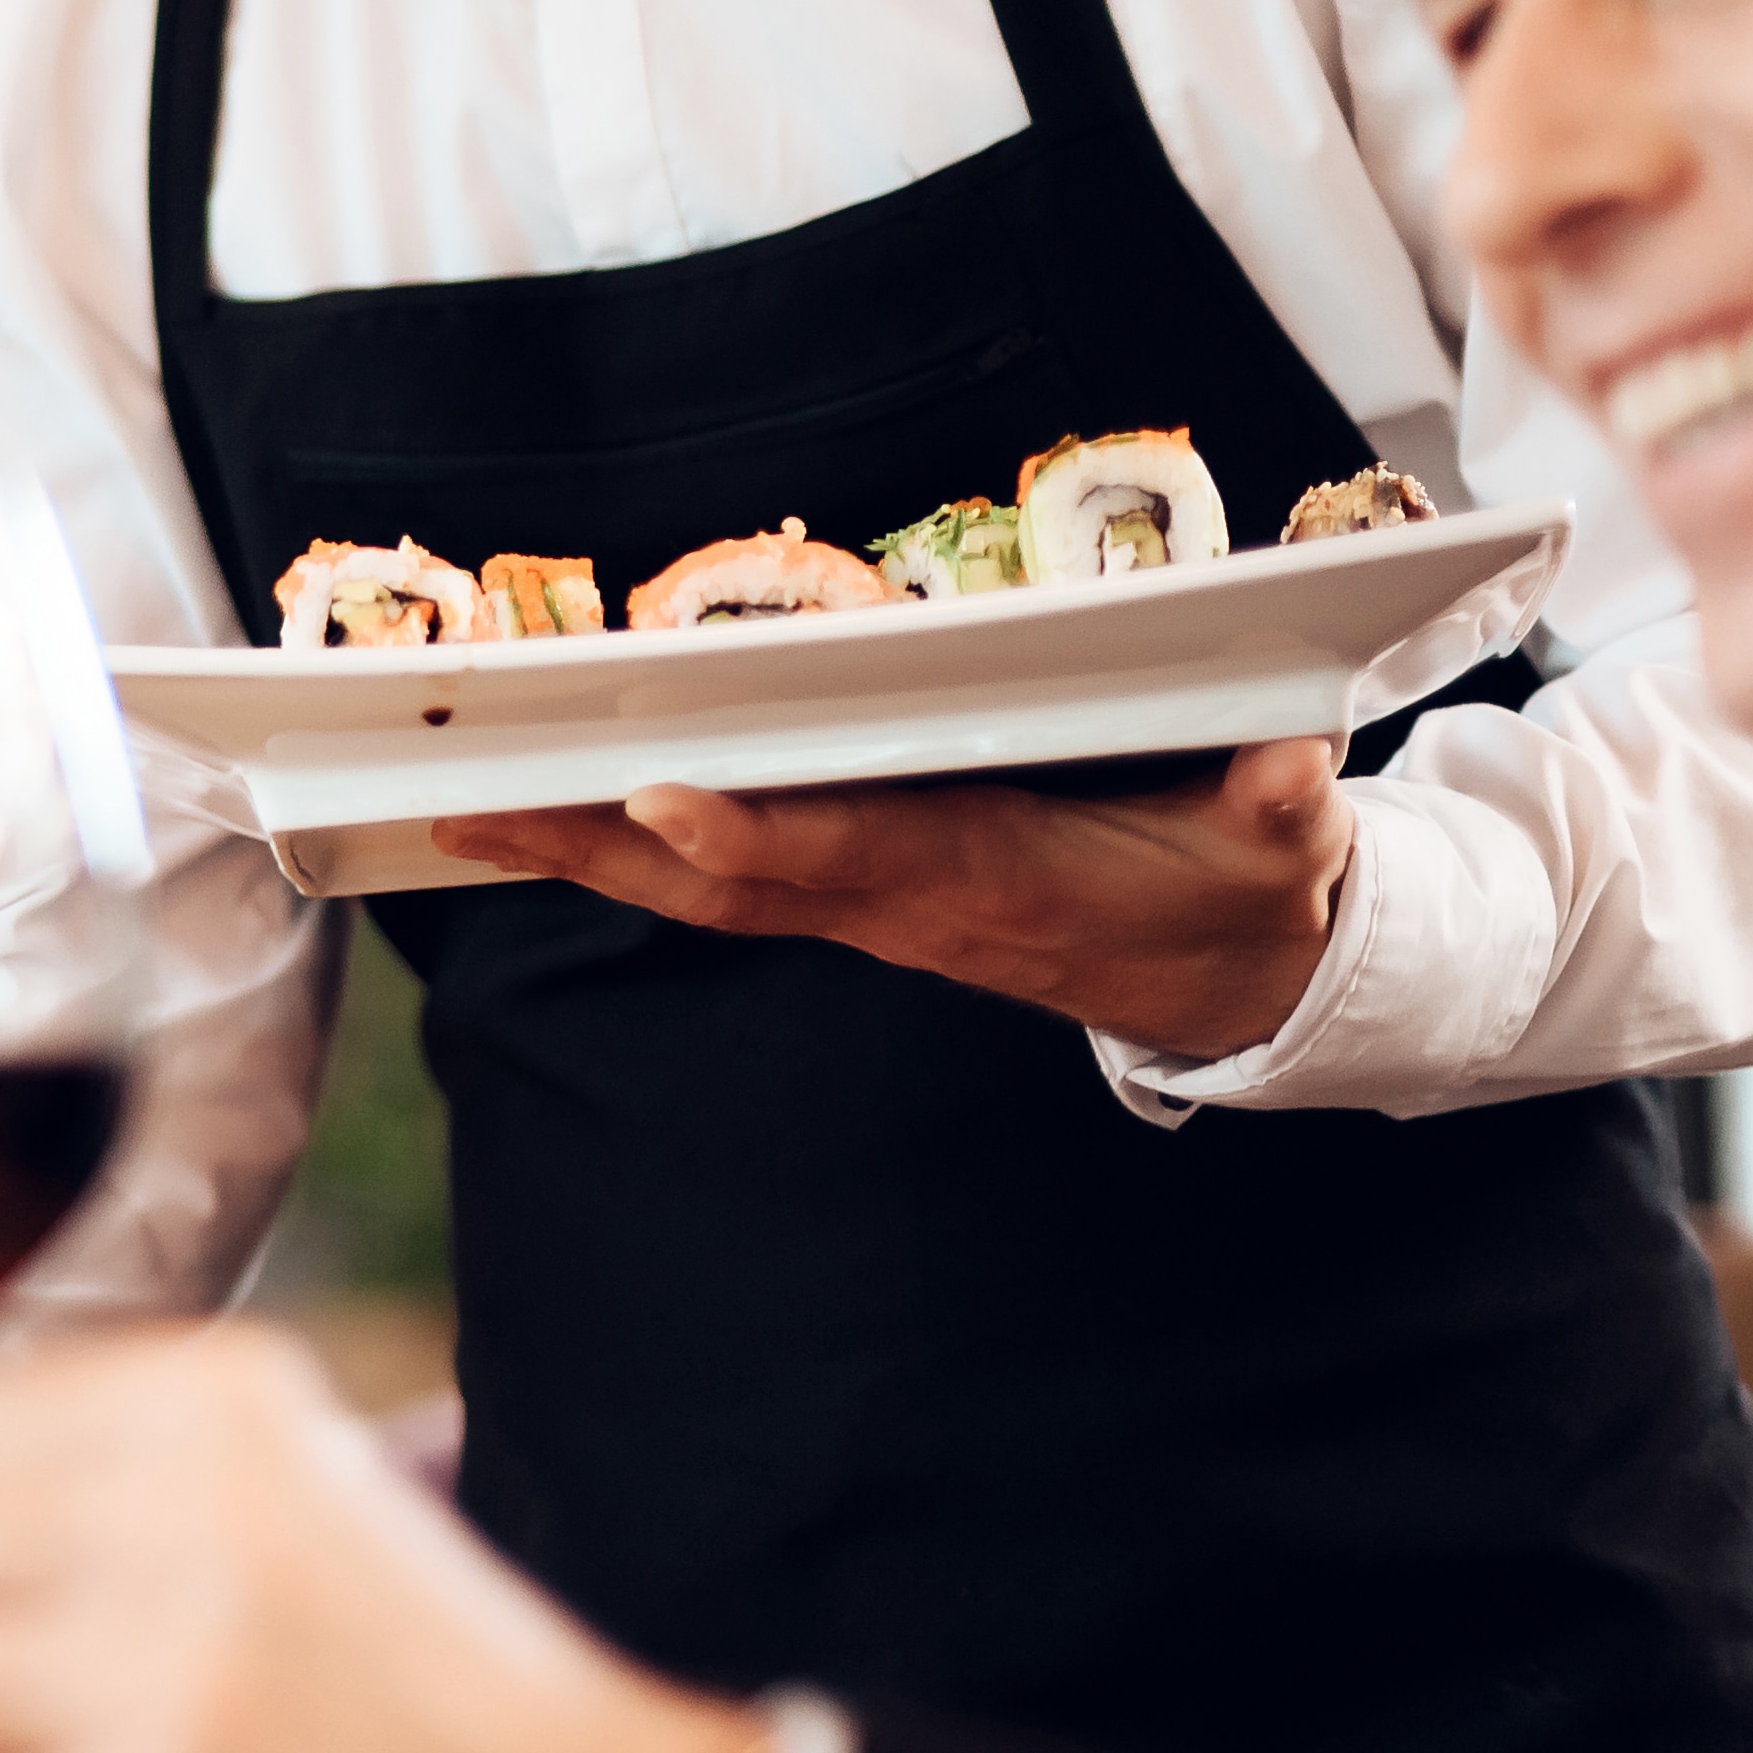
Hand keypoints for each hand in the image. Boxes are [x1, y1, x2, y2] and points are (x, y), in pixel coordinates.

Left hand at [433, 735, 1351, 1064]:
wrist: (1231, 980)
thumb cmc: (1244, 887)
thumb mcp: (1283, 848)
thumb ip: (1283, 807)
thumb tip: (1290, 772)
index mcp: (993, 878)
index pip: (857, 850)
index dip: (761, 832)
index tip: (663, 799)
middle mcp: (907, 902)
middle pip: (730, 879)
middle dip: (600, 848)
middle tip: (474, 802)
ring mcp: (873, 912)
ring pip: (704, 891)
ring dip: (583, 854)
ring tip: (462, 810)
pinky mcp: (862, 906)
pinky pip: (723, 887)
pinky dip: (629, 858)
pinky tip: (552, 826)